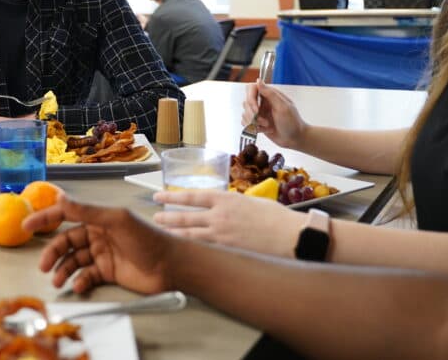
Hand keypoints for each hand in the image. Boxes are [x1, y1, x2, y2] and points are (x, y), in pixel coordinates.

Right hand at [25, 194, 177, 294]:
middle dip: (53, 253)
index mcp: (98, 218)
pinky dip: (80, 281)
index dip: (45, 218)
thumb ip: (88, 211)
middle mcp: (97, 234)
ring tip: (58, 281)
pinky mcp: (107, 272)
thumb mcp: (116, 220)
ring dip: (63, 270)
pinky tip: (79, 286)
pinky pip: (86, 276)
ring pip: (74, 261)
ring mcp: (102, 254)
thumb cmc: (147, 238)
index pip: (66, 214)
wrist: (170, 266)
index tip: (26, 224)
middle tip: (43, 266)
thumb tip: (60, 198)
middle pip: (66, 242)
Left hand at [152, 190, 304, 258]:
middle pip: (185, 216)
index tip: (159, 196)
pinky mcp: (227, 251)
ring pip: (190, 234)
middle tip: (155, 216)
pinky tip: (180, 250)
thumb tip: (222, 208)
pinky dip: (189, 249)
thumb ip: (232, 205)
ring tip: (160, 232)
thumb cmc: (276, 218)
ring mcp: (222, 235)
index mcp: (226, 199)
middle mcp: (220, 216)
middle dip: (167, 216)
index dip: (172, 196)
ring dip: (173, 233)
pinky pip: (203, 249)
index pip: (191, 196)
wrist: (292, 236)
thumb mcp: (250, 202)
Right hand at [241, 81, 308, 149]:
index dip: (250, 99)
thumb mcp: (283, 107)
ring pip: (245, 113)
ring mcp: (260, 113)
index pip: (252, 89)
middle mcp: (263, 102)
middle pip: (246, 102)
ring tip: (267, 126)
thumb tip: (258, 80)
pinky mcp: (257, 122)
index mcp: (270, 95)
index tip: (256, 110)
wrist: (295, 139)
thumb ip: (270, 94)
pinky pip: (246, 123)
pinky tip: (265, 130)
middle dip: (252, 114)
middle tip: (264, 122)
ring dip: (254, 122)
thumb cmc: (293, 123)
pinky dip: (253, 128)